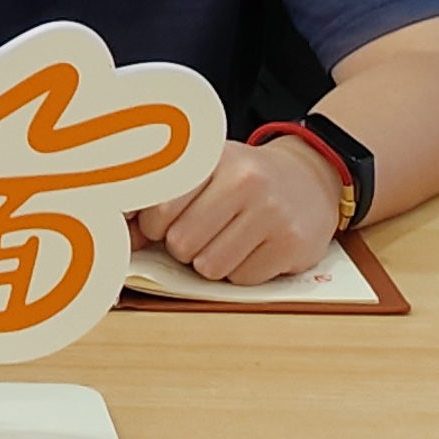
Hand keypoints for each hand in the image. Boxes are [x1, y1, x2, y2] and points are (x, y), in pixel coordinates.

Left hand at [136, 136, 340, 286]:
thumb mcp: (206, 172)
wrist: (310, 178)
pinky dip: (241, 271)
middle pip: (181, 243)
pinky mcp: (292, 245)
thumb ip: (163, 199)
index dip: (153, 226)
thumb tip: (127, 239)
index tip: (162, 223)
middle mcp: (245, 181)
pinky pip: (241, 279)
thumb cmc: (245, 178)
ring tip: (229, 238)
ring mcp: (272, 213)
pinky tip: (254, 247)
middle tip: (203, 230)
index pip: (159, 209)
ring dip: (212, 262)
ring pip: (209, 267)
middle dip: (184, 246)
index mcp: (214, 159)